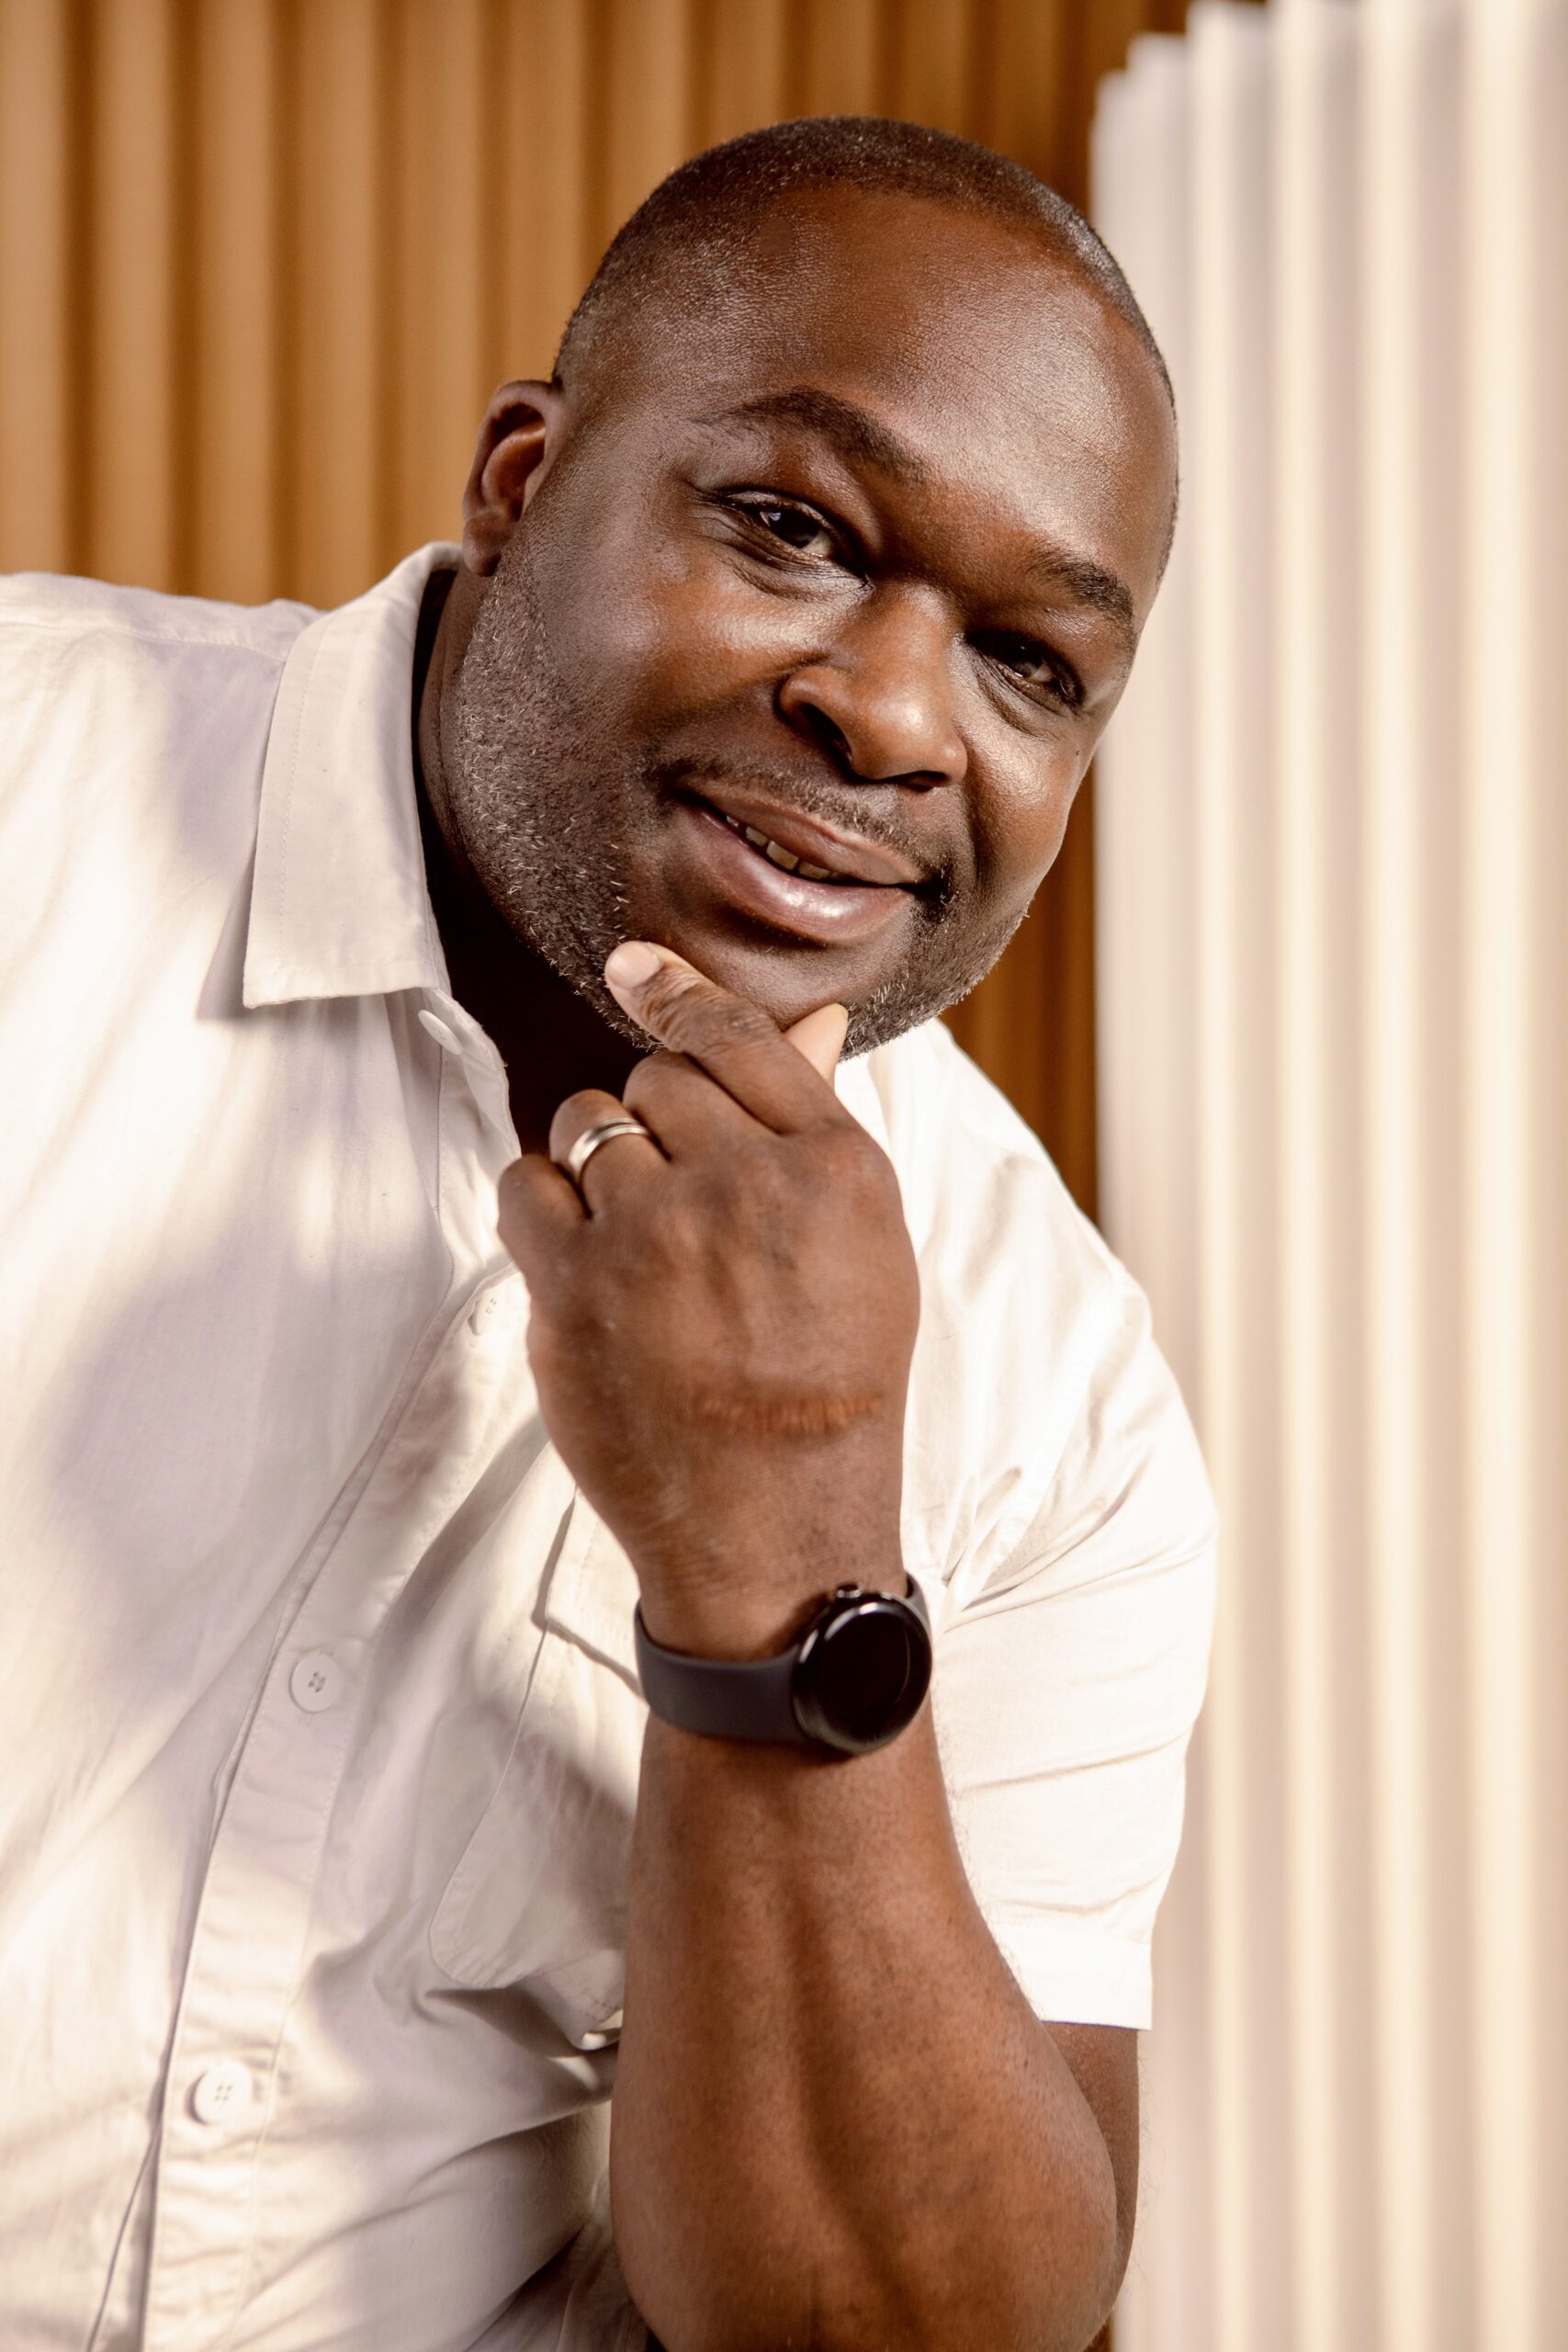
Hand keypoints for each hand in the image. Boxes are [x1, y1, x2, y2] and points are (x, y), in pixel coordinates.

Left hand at [496, 943, 920, 1658]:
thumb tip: (808, 1019)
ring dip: (596, 1164)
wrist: (778, 1525)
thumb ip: (817, 1125)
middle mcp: (745, 1184)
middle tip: (677, 1204)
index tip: (632, 967)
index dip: (676, 994)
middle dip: (653, 1122)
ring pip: (586, 1122)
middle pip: (655, 1076)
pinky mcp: (576, 1288)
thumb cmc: (830, 1384)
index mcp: (833, 1167)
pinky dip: (541, 1209)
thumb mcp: (866, 1246)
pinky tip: (579, 1257)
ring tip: (637, 1244)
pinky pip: (524, 1185)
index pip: (736, 1036)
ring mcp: (656, 1235)